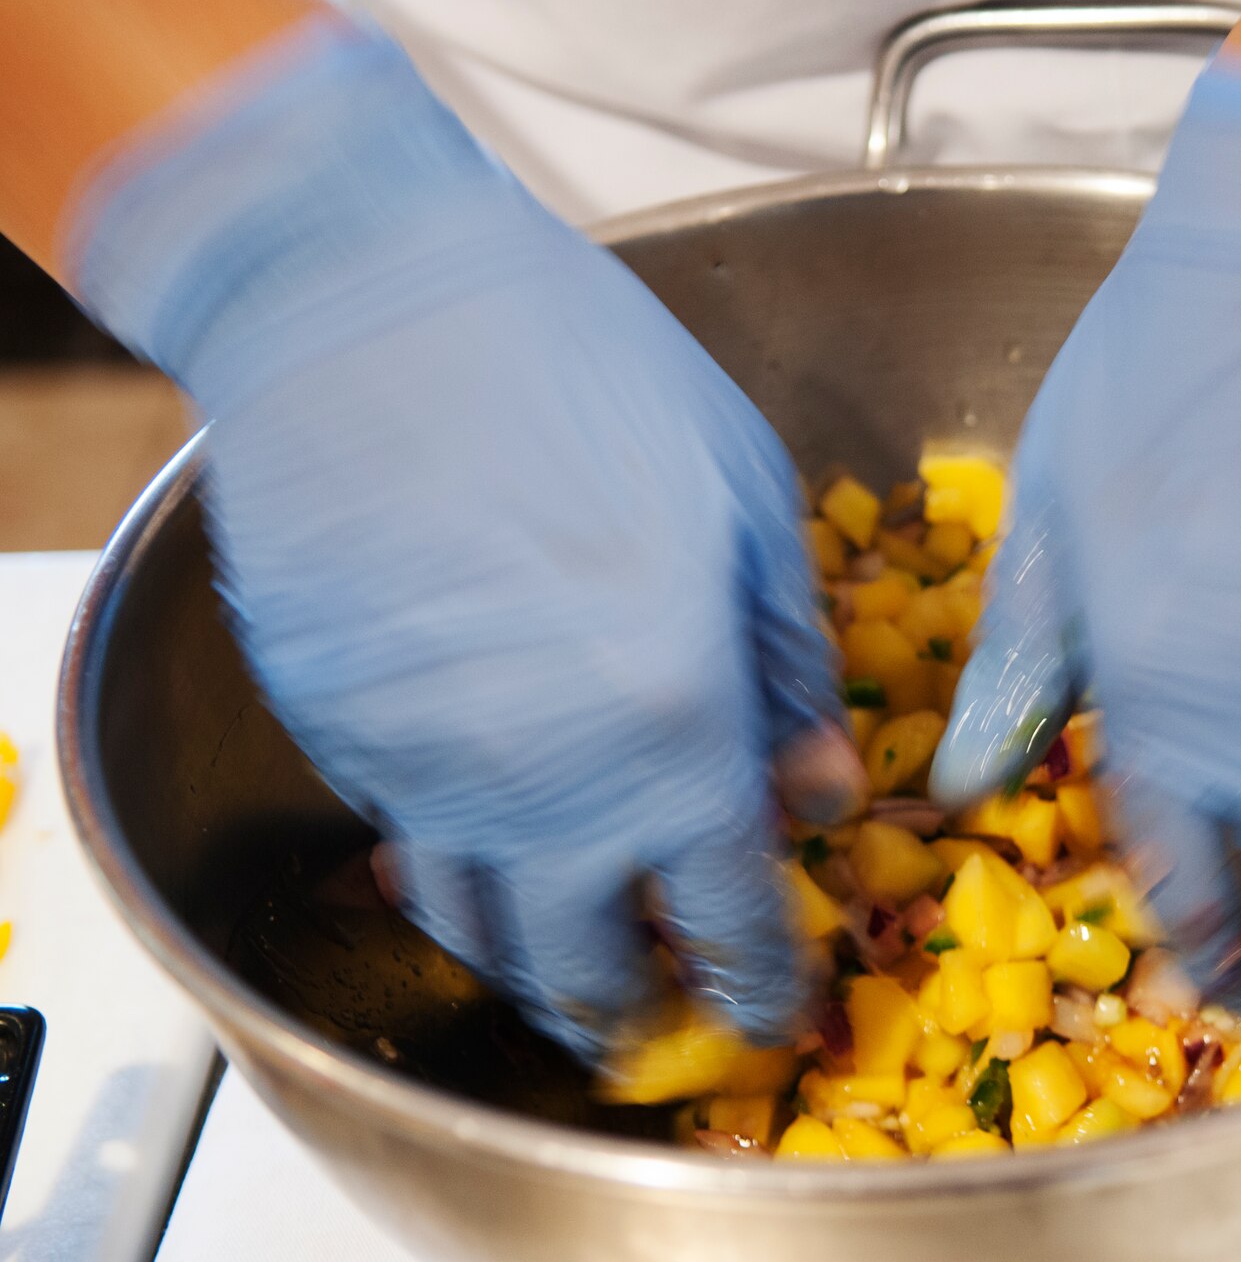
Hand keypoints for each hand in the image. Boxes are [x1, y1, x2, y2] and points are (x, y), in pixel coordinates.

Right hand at [71, 22, 863, 1058]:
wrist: (368, 301)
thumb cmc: (584, 373)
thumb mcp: (744, 500)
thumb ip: (790, 668)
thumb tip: (825, 791)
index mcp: (673, 730)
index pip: (727, 919)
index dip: (757, 986)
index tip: (771, 1014)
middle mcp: (539, 785)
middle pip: (584, 967)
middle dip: (633, 1013)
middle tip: (660, 1022)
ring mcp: (419, 768)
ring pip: (475, 928)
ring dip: (532, 964)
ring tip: (570, 965)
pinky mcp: (334, 727)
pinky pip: (402, 832)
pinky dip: (452, 857)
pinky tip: (483, 820)